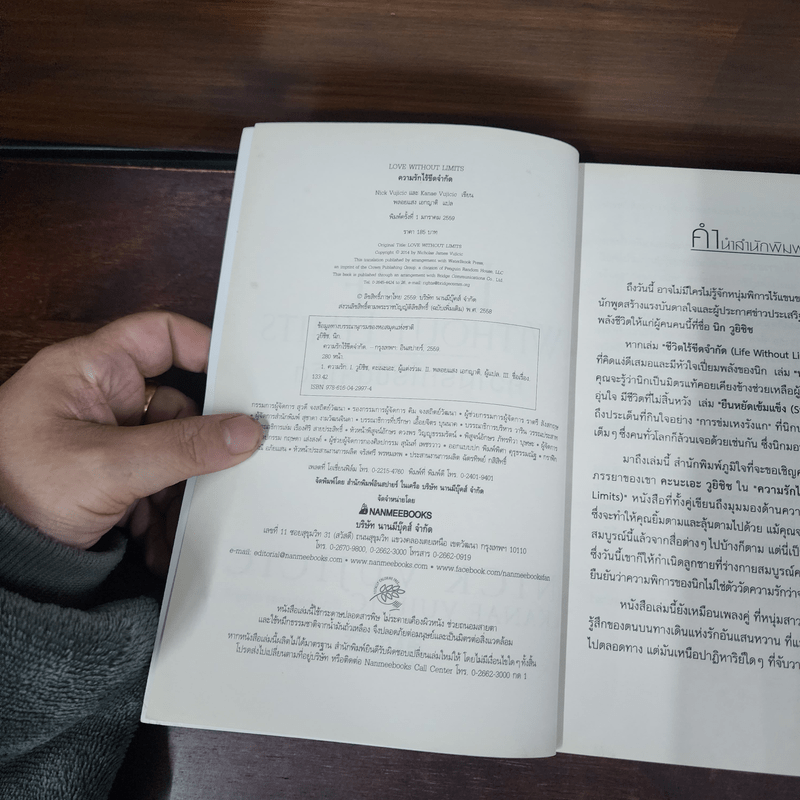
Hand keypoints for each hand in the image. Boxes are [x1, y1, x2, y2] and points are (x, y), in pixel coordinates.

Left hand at [0, 313, 261, 562]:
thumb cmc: (17, 494)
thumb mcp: (109, 466)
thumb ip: (183, 447)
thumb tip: (247, 431)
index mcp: (90, 371)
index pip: (159, 336)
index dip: (205, 347)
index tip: (245, 377)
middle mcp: (104, 399)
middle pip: (179, 402)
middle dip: (203, 441)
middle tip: (241, 458)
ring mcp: (110, 439)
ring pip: (175, 448)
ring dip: (186, 485)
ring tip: (190, 517)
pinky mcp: (114, 475)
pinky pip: (161, 478)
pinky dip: (168, 507)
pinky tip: (161, 535)